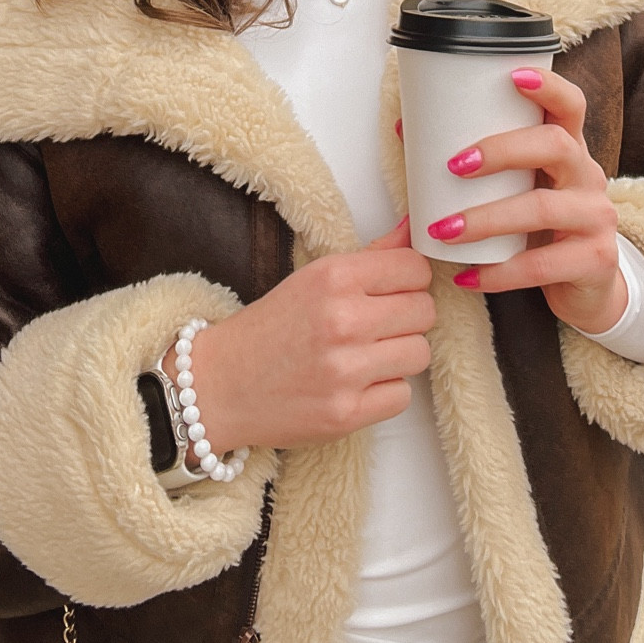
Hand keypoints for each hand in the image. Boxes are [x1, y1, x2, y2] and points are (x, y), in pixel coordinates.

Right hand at [179, 219, 434, 455]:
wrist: (219, 385)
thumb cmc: (270, 329)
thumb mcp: (314, 278)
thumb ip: (372, 256)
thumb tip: (416, 228)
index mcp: (334, 277)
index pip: (414, 268)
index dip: (410, 280)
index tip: (395, 290)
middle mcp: (343, 320)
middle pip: (424, 311)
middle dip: (408, 318)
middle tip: (380, 325)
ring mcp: (345, 370)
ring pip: (419, 353)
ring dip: (400, 356)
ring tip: (368, 356)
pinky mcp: (346, 414)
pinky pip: (402, 396)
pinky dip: (386, 392)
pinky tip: (358, 384)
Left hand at [427, 68, 627, 335]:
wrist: (588, 288)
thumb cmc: (541, 227)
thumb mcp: (522, 188)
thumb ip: (480, 163)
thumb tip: (406, 130)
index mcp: (570, 149)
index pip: (571, 105)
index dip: (548, 86)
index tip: (512, 76)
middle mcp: (589, 176)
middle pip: (555, 146)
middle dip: (501, 150)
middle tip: (454, 165)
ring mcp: (597, 218)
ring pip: (542, 209)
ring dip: (486, 218)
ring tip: (443, 230)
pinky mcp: (594, 260)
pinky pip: (542, 265)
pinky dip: (499, 272)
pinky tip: (467, 276)